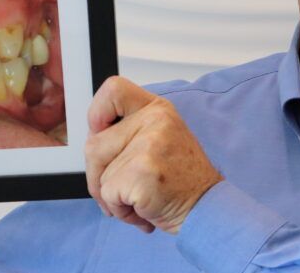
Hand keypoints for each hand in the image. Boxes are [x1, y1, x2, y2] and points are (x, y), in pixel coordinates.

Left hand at [85, 77, 222, 233]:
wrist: (207, 207)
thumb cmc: (180, 179)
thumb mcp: (161, 139)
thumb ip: (129, 132)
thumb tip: (92, 140)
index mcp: (157, 108)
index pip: (113, 89)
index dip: (97, 112)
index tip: (101, 133)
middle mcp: (155, 120)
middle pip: (94, 145)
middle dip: (97, 175)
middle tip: (118, 190)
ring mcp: (149, 145)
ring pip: (100, 174)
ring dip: (111, 197)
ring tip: (139, 199)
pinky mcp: (143, 172)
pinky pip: (109, 194)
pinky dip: (121, 210)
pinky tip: (144, 209)